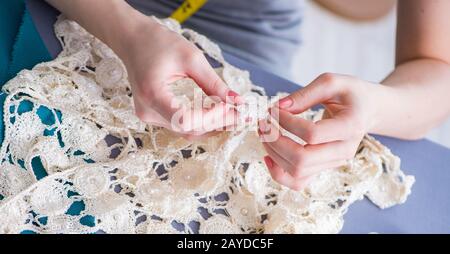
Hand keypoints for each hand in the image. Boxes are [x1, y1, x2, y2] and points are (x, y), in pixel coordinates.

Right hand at [115, 16, 240, 137]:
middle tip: (240, 114)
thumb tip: (237, 101)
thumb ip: (214, 83)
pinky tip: (217, 115)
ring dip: (211, 125)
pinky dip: (200, 122)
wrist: (133, 40)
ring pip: (185, 131)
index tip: (230, 106)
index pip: (185, 120)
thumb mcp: (191, 58)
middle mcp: (147, 111)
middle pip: (188, 128)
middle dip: (217, 123)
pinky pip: (180, 126)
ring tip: (232, 115)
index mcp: (152, 94)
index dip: (211, 117)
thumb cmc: (158, 43)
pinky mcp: (154, 115)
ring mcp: (149, 116)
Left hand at [259, 73, 379, 189]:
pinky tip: (268, 155)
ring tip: (264, 133)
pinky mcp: (324, 168)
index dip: (286, 122)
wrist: (368, 110)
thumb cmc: (350, 93)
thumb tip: (278, 107)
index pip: (312, 134)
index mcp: (350, 127)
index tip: (274, 109)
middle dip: (275, 142)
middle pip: (302, 160)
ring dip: (273, 154)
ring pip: (297, 172)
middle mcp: (343, 150)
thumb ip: (304, 94)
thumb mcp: (331, 82)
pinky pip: (298, 182)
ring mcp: (333, 163)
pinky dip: (279, 173)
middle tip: (263, 124)